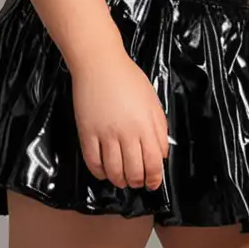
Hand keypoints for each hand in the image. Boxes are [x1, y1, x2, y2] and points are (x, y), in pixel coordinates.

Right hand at [72, 49, 169, 190]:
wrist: (99, 64)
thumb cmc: (127, 79)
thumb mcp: (153, 102)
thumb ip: (160, 129)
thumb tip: (161, 154)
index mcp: (145, 125)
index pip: (153, 162)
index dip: (155, 178)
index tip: (153, 183)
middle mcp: (126, 132)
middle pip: (134, 170)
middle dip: (137, 182)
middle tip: (137, 182)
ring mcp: (105, 134)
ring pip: (114, 170)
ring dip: (119, 181)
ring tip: (121, 180)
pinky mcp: (87, 132)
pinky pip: (93, 161)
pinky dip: (99, 172)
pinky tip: (104, 172)